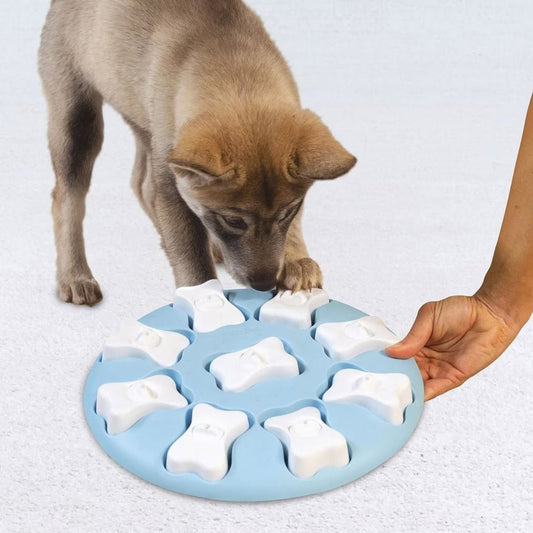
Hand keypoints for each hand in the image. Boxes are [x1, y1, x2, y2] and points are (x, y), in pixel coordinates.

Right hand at [385, 295, 519, 400]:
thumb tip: (393, 351)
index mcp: (417, 343)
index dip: (386, 361)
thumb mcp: (429, 316)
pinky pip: (434, 389)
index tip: (372, 366)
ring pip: (417, 384)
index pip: (397, 356)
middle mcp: (426, 358)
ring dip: (405, 389)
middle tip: (378, 383)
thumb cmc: (461, 310)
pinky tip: (410, 398)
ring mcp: (438, 369)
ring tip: (390, 393)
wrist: (489, 315)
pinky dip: (422, 395)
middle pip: (405, 373)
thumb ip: (413, 336)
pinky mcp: (452, 377)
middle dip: (393, 378)